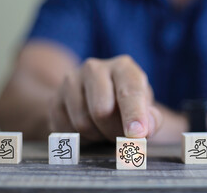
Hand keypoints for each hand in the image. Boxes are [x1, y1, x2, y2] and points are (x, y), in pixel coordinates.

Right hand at [48, 55, 162, 141]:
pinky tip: (88, 130)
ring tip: (104, 130)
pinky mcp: (54, 100)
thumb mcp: (146, 110)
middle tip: (120, 136)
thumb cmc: (127, 106)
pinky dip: (80, 139)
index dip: (134, 115)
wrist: (95, 100)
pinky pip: (66, 130)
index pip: (129, 92)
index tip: (137, 134)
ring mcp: (71, 82)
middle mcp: (95, 68)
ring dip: (97, 136)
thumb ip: (152, 120)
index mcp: (123, 67)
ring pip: (82, 123)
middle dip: (114, 132)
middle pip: (102, 111)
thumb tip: (144, 129)